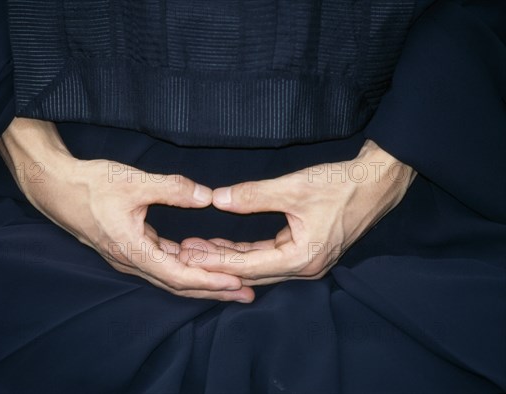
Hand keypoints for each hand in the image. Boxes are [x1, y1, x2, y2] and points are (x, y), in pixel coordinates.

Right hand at [0, 118, 254, 301]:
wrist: (55, 187)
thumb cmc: (89, 185)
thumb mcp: (132, 182)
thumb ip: (172, 189)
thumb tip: (207, 196)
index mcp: (133, 251)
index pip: (179, 275)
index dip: (211, 281)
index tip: (238, 283)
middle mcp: (132, 261)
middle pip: (179, 284)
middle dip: (214, 290)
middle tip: (247, 294)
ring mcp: (129, 257)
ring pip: (171, 276)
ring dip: (202, 279)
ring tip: (232, 282)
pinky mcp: (129, 248)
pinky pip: (162, 263)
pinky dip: (185, 264)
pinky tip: (203, 259)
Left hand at [179, 140, 415, 285]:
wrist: (377, 181)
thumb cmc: (342, 185)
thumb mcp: (294, 188)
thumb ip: (254, 195)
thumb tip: (218, 199)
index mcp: (303, 259)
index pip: (248, 265)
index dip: (216, 259)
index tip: (189, 253)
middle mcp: (305, 268)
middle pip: (251, 271)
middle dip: (217, 263)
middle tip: (185, 253)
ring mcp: (307, 262)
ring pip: (259, 265)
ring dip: (230, 257)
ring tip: (198, 248)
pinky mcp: (307, 250)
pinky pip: (270, 255)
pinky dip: (247, 250)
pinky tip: (226, 244)